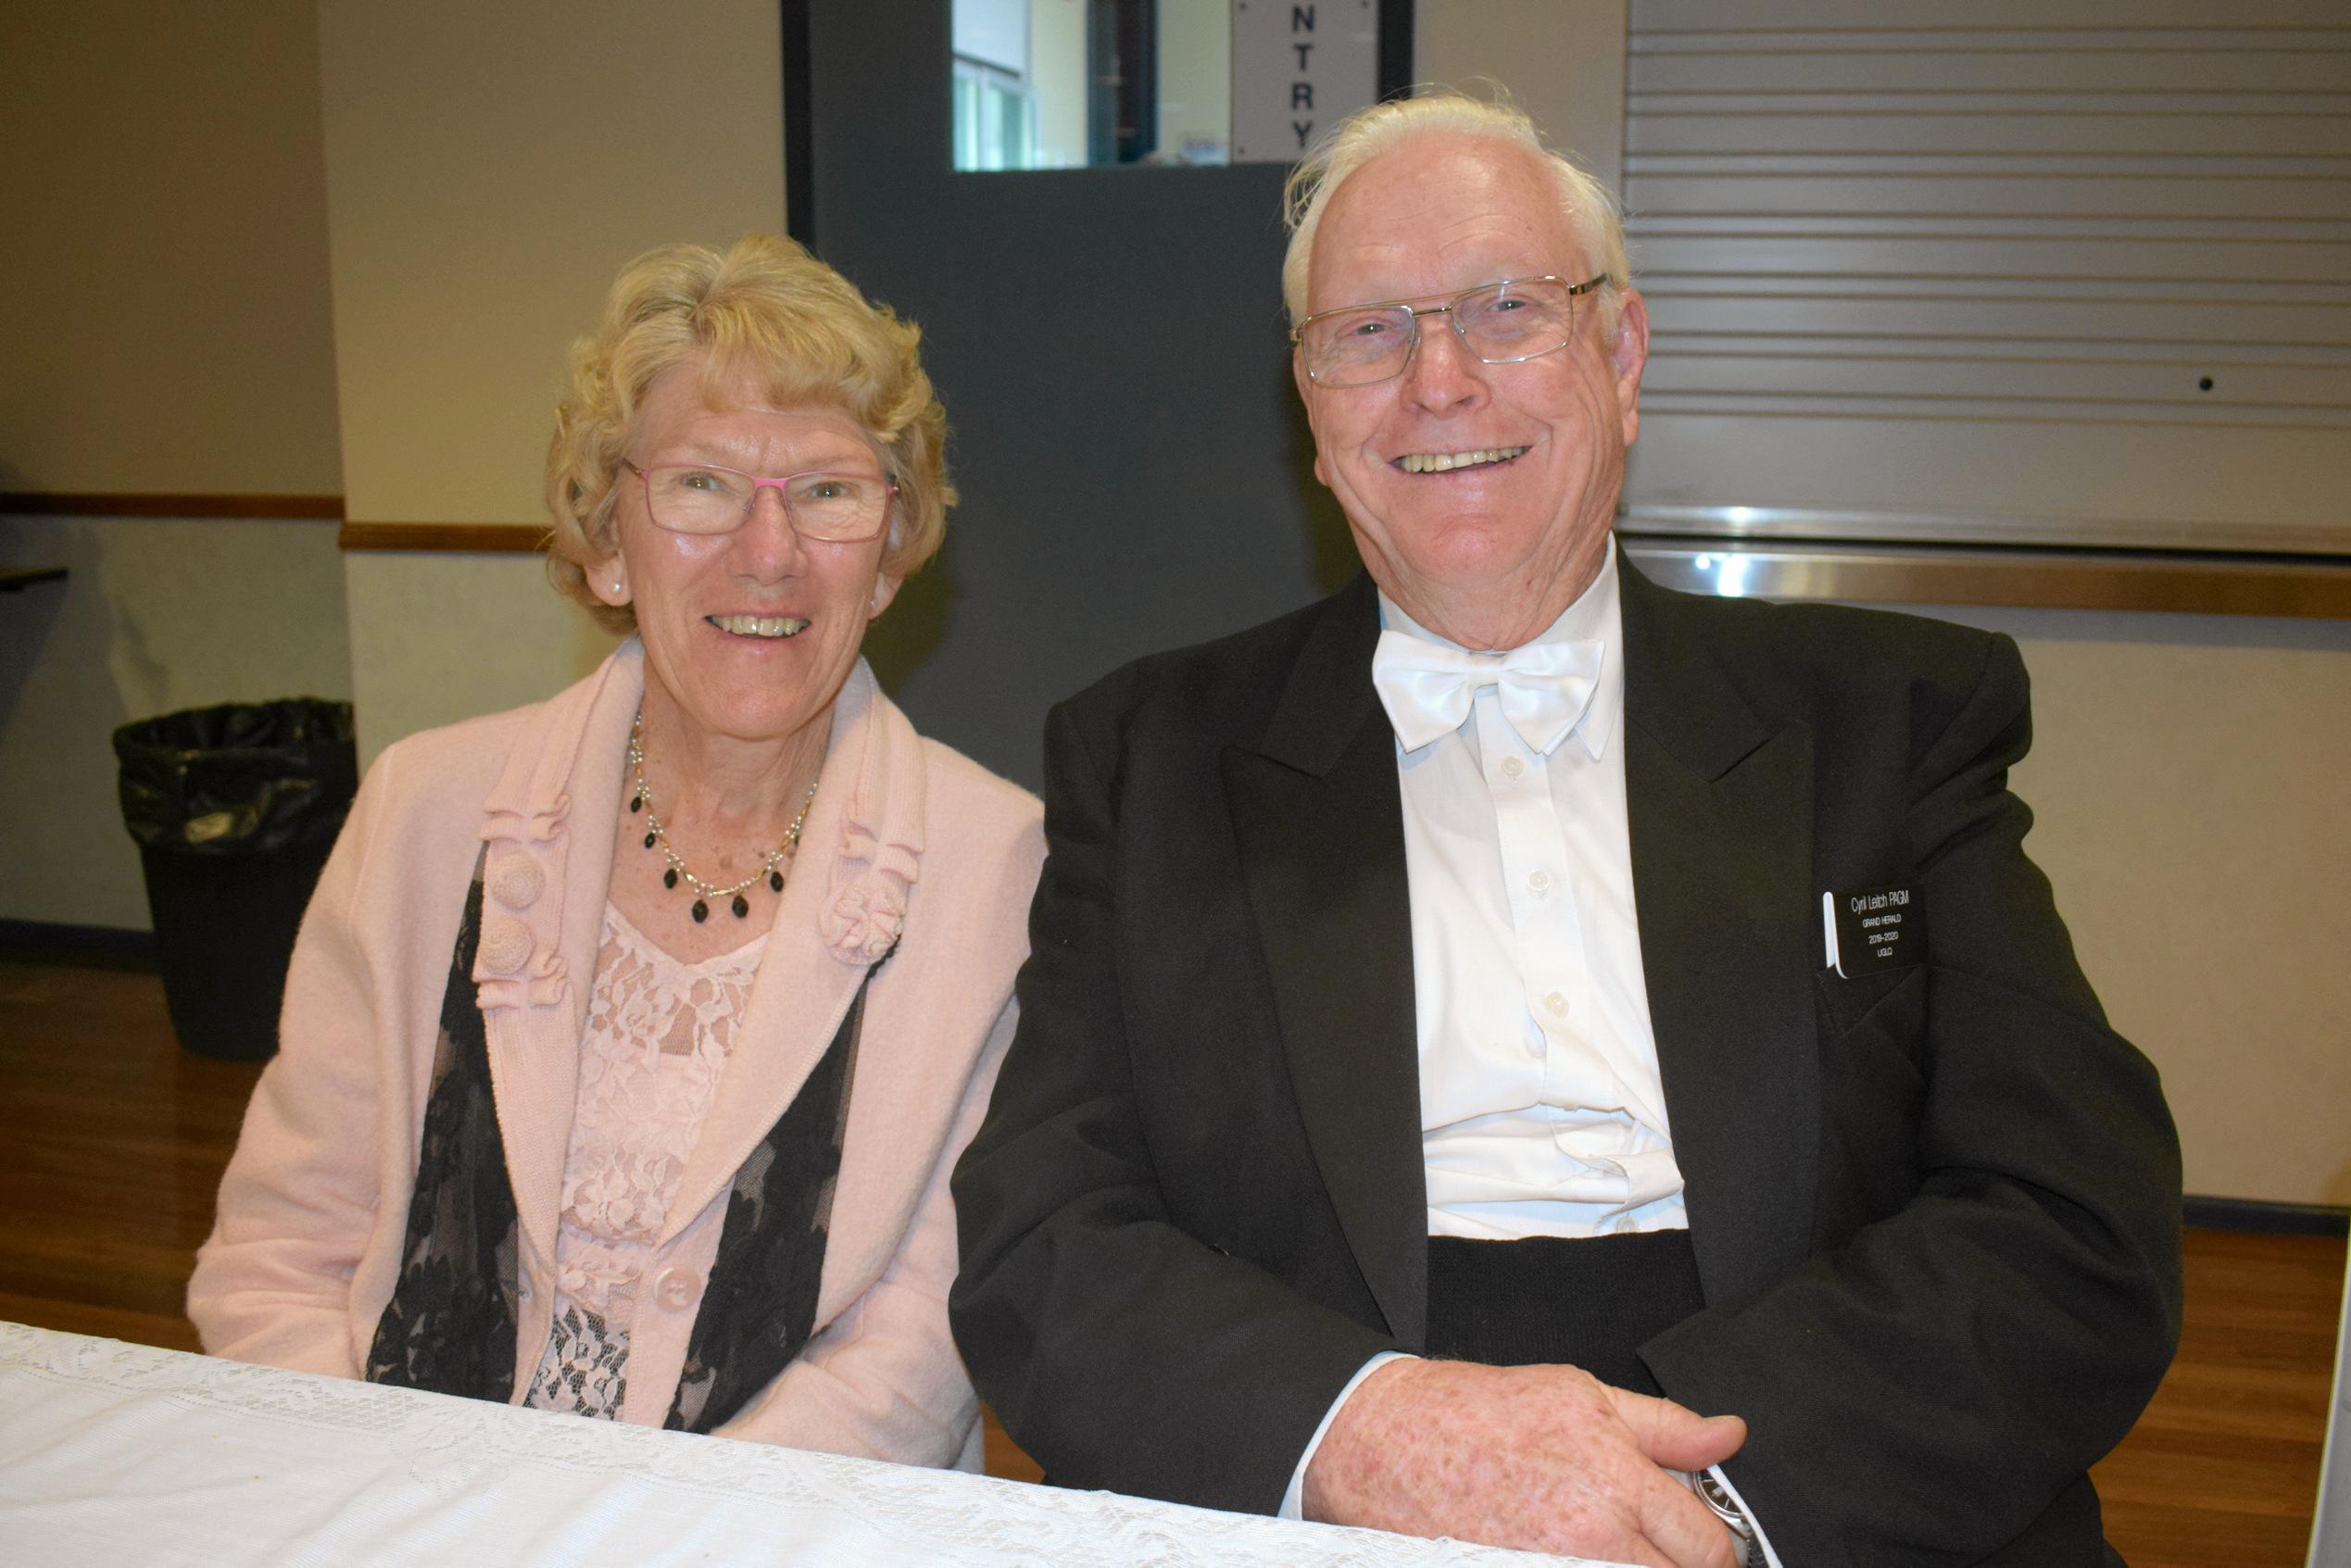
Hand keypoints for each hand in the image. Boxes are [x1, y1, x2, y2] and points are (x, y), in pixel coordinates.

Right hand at [1301, 1357, 1746, 1567]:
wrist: (1386, 1441)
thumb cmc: (1475, 1413)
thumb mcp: (1582, 1395)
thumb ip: (1666, 1427)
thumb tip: (1729, 1435)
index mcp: (1616, 1482)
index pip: (1710, 1548)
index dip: (1718, 1550)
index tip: (1705, 1545)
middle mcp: (1592, 1541)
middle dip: (1676, 1567)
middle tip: (1655, 1547)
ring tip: (1609, 1550)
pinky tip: (1571, 1558)